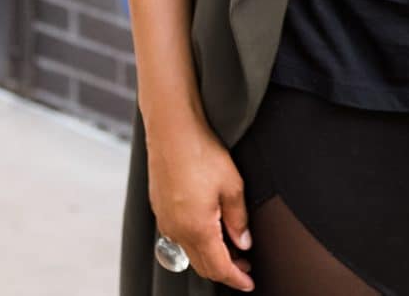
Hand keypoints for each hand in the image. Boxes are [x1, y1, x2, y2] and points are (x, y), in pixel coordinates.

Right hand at [147, 113, 254, 288]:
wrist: (171, 128)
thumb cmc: (200, 151)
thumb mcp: (232, 186)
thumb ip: (239, 220)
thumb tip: (244, 243)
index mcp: (196, 228)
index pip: (218, 267)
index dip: (236, 279)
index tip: (249, 283)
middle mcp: (176, 230)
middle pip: (202, 265)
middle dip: (226, 270)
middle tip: (245, 267)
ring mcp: (165, 220)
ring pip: (190, 251)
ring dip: (211, 255)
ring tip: (232, 247)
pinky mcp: (160, 208)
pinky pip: (179, 235)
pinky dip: (198, 241)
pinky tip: (211, 229)